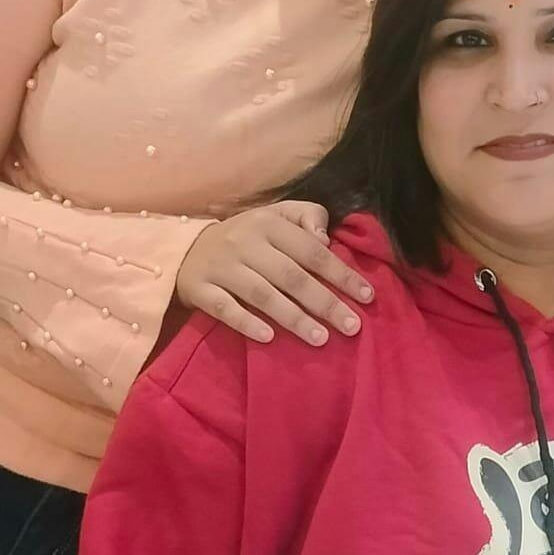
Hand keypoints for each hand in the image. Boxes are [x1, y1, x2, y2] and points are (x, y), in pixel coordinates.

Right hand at [175, 201, 373, 344]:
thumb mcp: (275, 216)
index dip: (341, 274)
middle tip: (352, 327)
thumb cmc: (245, 236)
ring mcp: (221, 267)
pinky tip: (269, 338)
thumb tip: (326, 239)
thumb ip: (307, 217)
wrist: (185, 249)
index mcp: (269, 224)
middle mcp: (245, 243)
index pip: (312, 250)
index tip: (368, 297)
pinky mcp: (200, 289)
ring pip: (262, 294)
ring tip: (321, 338)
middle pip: (291, 276)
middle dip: (325, 303)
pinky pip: (224, 309)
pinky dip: (246, 323)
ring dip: (293, 317)